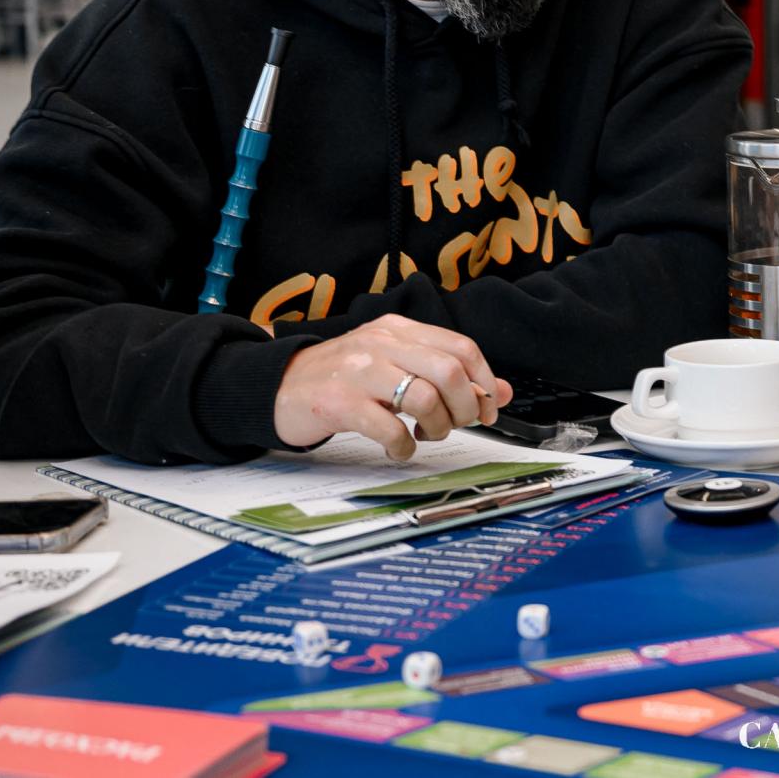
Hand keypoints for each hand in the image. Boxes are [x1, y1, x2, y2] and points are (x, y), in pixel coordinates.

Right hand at [273, 315, 514, 458]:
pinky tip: (399, 448)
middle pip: (449, 371)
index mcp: (398, 330)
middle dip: (465, 407)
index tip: (488, 407)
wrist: (279, 387)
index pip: (462, 347)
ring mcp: (360, 372)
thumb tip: (500, 393)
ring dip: (438, 427)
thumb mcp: (394, 365)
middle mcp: (381, 344)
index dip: (484, 381)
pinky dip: (404, 446)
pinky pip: (390, 428)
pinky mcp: (340, 403)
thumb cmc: (343, 378)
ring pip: (425, 398)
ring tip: (425, 435)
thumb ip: (445, 373)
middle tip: (457, 424)